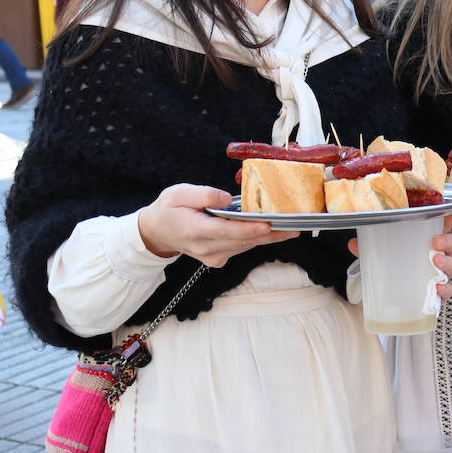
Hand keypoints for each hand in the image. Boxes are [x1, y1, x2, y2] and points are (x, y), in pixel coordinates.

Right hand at [143, 184, 298, 267]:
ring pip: (245, 246)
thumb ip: (203, 194)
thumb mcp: (179, 193)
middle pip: (243, 241)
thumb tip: (226, 199)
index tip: (268, 225)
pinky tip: (274, 231)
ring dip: (268, 238)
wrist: (157, 232)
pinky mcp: (218, 259)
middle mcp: (205, 248)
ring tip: (291, 228)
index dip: (249, 229)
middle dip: (270, 234)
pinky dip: (256, 239)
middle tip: (294, 227)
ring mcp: (212, 257)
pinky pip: (241, 248)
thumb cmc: (169, 209)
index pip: (227, 231)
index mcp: (195, 231)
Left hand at [347, 205, 451, 301]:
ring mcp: (439, 272)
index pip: (445, 222)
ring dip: (448, 263)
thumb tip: (354, 243)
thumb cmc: (391, 264)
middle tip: (435, 243)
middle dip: (448, 241)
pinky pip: (447, 291)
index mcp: (427, 238)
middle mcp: (438, 253)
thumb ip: (368, 247)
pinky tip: (438, 289)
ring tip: (437, 263)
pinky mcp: (436, 291)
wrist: (389, 294)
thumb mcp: (378, 252)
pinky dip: (444, 291)